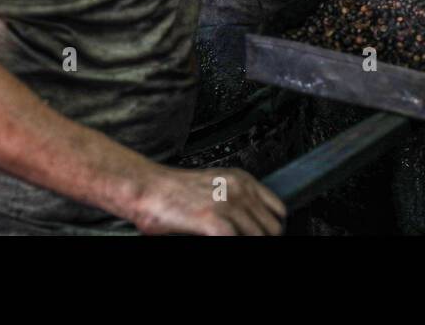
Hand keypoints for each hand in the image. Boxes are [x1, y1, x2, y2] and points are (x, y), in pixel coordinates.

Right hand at [129, 165, 285, 235]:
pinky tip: (218, 242)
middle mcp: (239, 190)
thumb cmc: (174, 192)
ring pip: (259, 236)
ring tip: (230, 240)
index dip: (271, 228)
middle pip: (272, 228)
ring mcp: (228, 205)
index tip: (262, 234)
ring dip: (248, 242)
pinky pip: (236, 241)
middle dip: (260, 239)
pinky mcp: (213, 220)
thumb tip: (251, 223)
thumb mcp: (216, 187)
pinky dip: (232, 245)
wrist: (146, 188)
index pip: (277, 210)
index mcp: (243, 180)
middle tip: (245, 240)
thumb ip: (236, 201)